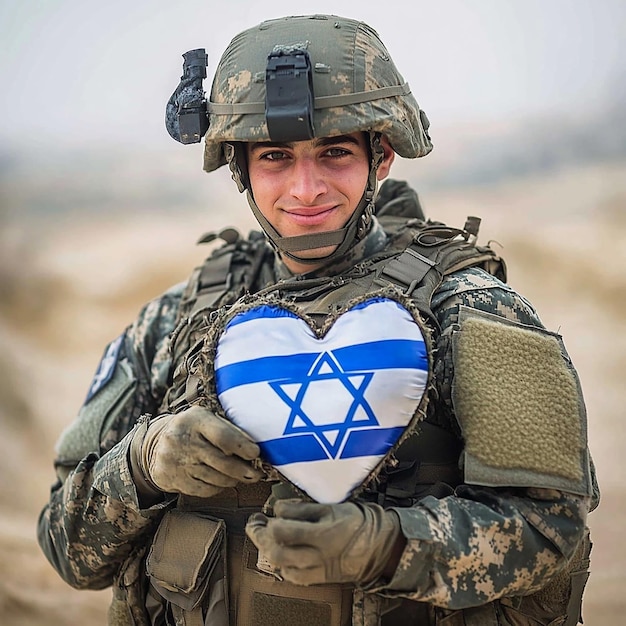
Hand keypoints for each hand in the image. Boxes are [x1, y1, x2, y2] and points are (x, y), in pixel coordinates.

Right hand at [131, 405, 262, 498]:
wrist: (155, 445)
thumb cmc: (193, 430)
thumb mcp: (206, 418)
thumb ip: (227, 428)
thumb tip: (255, 446)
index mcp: (195, 419)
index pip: (223, 435)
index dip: (242, 446)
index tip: (256, 453)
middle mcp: (183, 440)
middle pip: (222, 462)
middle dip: (244, 470)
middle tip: (258, 473)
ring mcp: (175, 461)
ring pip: (216, 479)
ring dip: (234, 479)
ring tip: (243, 476)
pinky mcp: (172, 480)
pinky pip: (205, 490)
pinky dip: (219, 488)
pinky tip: (223, 481)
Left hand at [245, 500, 403, 585]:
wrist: (379, 546)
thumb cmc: (358, 523)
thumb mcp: (333, 507)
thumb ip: (305, 509)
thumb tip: (281, 508)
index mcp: (324, 531)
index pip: (286, 524)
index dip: (275, 512)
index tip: (275, 506)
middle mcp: (318, 553)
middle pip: (277, 549)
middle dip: (260, 534)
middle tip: (256, 523)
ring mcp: (318, 568)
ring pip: (281, 564)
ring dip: (267, 549)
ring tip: (264, 538)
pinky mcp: (319, 578)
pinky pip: (293, 577)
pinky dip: (282, 565)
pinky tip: (280, 555)